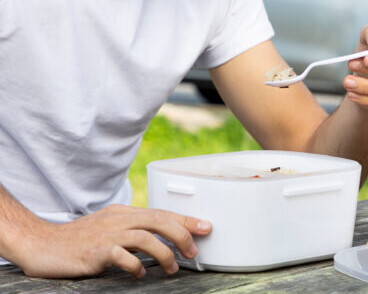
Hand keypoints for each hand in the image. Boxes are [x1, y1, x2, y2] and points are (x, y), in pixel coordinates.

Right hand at [14, 204, 211, 278]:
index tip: (205, 226)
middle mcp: (119, 219)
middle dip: (182, 234)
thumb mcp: (109, 226)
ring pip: (145, 237)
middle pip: (159, 220)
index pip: (161, 212)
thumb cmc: (78, 239)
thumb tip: (159, 238)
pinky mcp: (94, 251)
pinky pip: (121, 255)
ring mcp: (107, 234)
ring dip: (164, 253)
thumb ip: (131, 229)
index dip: (185, 219)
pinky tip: (140, 274)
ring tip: (172, 268)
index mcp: (124, 212)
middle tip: (194, 251)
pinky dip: (135, 265)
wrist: (43, 244)